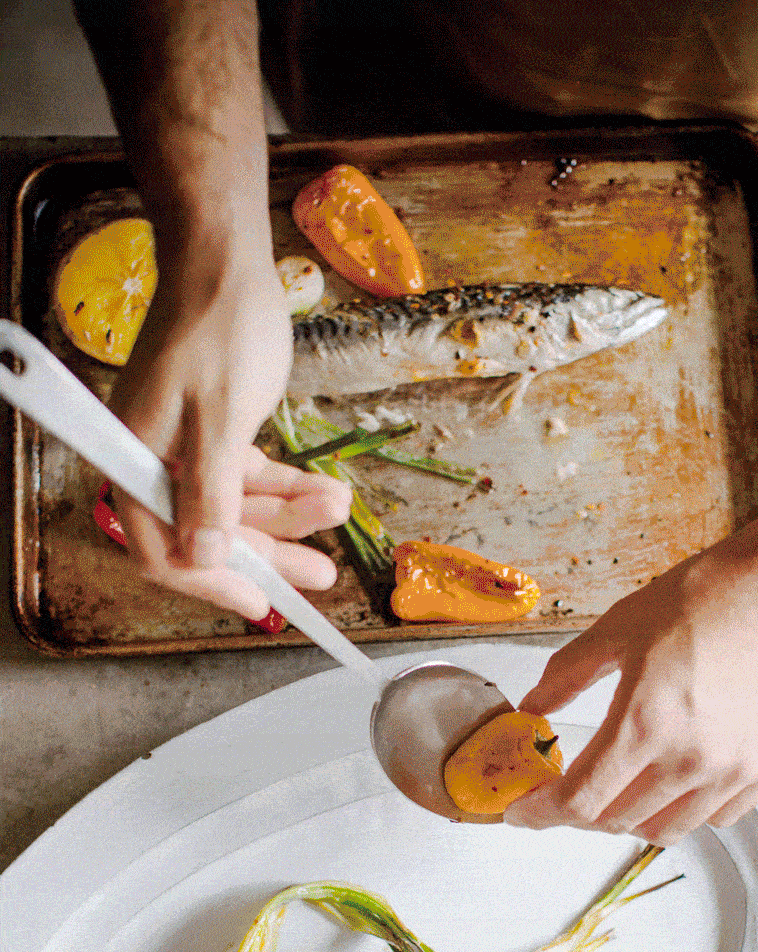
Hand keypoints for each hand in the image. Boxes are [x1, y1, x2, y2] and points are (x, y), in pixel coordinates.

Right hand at [108, 255, 349, 615]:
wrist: (224, 260)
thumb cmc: (218, 329)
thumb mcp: (220, 418)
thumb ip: (212, 494)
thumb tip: (203, 557)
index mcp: (137, 463)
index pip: (166, 552)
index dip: (214, 582)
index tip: (262, 604)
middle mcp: (153, 464)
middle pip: (209, 536)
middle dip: (269, 553)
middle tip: (321, 573)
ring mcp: (182, 449)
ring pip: (236, 507)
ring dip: (288, 514)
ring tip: (338, 506)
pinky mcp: (212, 432)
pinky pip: (247, 476)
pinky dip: (284, 484)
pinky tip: (325, 487)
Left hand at [505, 521, 757, 844]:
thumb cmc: (709, 599)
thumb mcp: (620, 626)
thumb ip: (567, 673)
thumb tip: (533, 706)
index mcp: (645, 723)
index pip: (580, 801)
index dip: (541, 813)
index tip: (524, 812)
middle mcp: (691, 760)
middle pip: (617, 822)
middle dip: (581, 813)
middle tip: (570, 789)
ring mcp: (734, 770)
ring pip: (666, 829)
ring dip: (631, 817)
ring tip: (621, 786)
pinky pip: (716, 817)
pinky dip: (686, 809)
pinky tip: (675, 779)